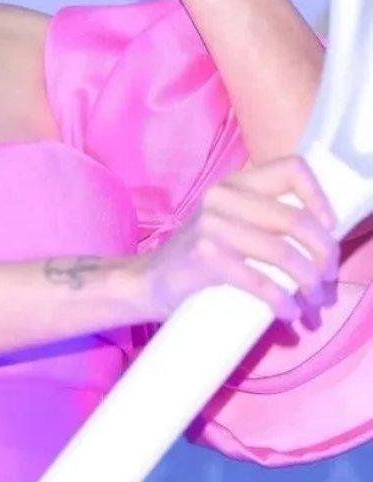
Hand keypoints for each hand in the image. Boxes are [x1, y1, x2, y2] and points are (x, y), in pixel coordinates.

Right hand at [137, 155, 340, 323]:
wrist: (151, 280)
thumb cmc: (201, 255)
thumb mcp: (231, 223)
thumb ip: (266, 218)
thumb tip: (323, 239)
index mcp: (235, 183)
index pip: (291, 168)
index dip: (320, 197)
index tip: (330, 228)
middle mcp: (222, 197)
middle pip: (295, 219)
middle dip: (324, 254)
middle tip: (327, 279)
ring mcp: (210, 225)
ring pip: (282, 253)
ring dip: (308, 283)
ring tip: (312, 301)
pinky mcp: (205, 257)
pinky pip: (260, 281)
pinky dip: (282, 302)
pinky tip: (288, 313)